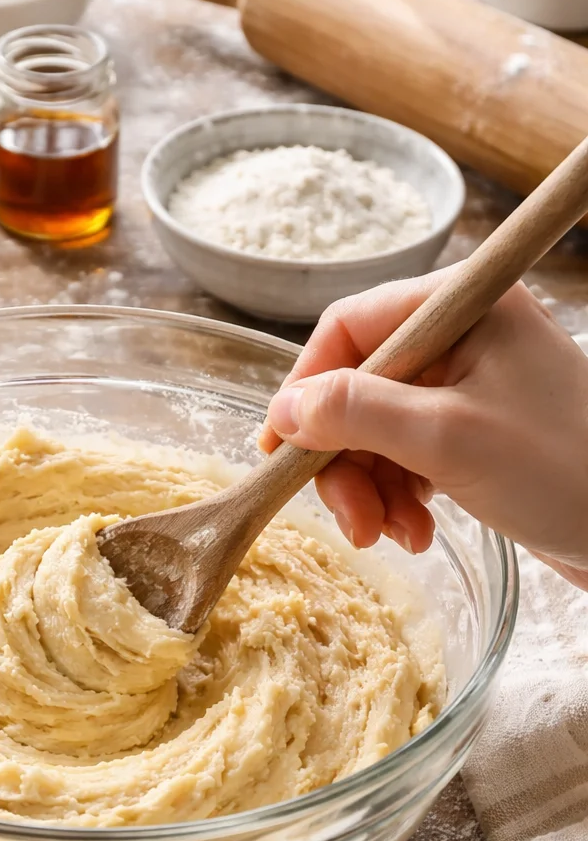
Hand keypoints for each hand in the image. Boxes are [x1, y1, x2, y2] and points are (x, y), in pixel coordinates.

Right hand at [258, 274, 587, 589]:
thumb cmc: (564, 471)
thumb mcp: (447, 438)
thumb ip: (358, 413)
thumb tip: (285, 409)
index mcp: (464, 305)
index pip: (350, 328)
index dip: (307, 388)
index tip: (281, 450)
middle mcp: (465, 335)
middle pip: (358, 386)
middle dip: (344, 458)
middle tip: (352, 520)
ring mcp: (472, 384)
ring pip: (377, 429)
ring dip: (371, 487)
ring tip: (393, 535)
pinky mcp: (478, 432)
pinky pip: (408, 455)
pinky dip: (399, 496)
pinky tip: (417, 531)